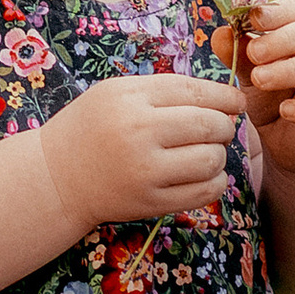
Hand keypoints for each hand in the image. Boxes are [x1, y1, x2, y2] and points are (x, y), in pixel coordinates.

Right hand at [43, 72, 244, 230]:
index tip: (237, 102)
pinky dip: (215, 182)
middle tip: (218, 130)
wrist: (57, 178)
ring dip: (219, 155)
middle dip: (224, 126)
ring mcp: (145, 171)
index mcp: (130, 98)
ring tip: (205, 152)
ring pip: (212, 159)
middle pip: (210, 125)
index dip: (225, 97)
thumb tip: (222, 98)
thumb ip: (164, 91)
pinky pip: (205, 191)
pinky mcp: (151, 202)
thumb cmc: (90, 128)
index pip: (195, 92)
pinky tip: (203, 175)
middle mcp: (138, 132)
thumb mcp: (116, 93)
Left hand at [236, 0, 294, 177]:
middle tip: (253, 53)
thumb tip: (220, 34)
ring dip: (293, 69)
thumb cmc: (276, 101)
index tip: (252, 19)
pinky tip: (286, 110)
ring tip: (260, 79)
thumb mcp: (253, 77)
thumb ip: (240, 56)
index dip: (280, 12)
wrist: (294, 149)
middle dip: (285, 39)